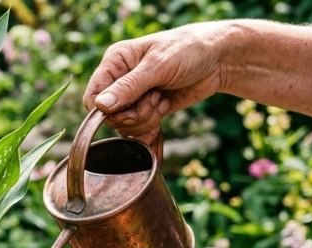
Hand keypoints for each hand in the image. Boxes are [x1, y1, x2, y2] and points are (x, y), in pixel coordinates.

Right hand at [84, 22, 231, 141]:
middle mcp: (120, 81)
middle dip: (134, 115)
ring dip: (145, 120)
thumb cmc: (188, 50)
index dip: (106, 109)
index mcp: (115, 62)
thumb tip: (101, 106)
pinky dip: (148, 131)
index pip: (93, 96)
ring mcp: (134, 98)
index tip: (130, 105)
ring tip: (163, 101)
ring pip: (123, 127)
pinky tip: (161, 119)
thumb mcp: (158, 66)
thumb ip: (129, 87)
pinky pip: (137, 132)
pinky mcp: (147, 111)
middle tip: (155, 98)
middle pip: (108, 117)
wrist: (218, 60)